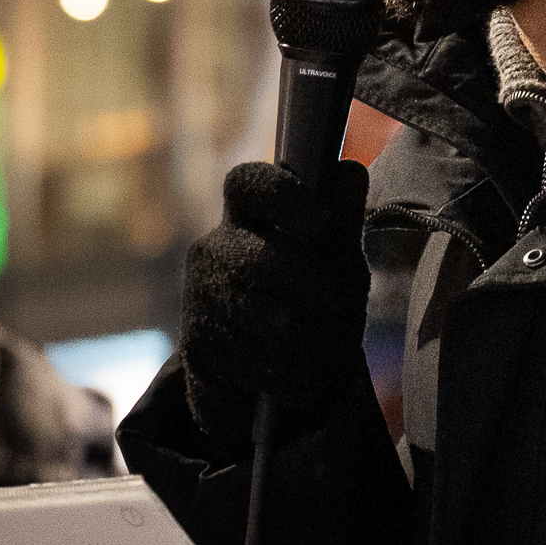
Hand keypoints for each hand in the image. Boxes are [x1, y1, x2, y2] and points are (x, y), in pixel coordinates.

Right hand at [178, 159, 373, 446]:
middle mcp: (213, 247)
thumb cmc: (314, 296)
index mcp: (248, 214)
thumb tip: (348, 171)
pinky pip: (251, 358)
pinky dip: (287, 372)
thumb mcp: (337, 258)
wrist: (280, 367)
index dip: (283, 196)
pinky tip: (300, 372)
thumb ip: (344, 220)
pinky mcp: (197, 343)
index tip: (320, 221)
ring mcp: (200, 295)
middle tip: (338, 302)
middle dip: (308, 285)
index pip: (249, 184)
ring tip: (326, 346)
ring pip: (260, 317)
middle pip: (258, 259)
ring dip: (306, 338)